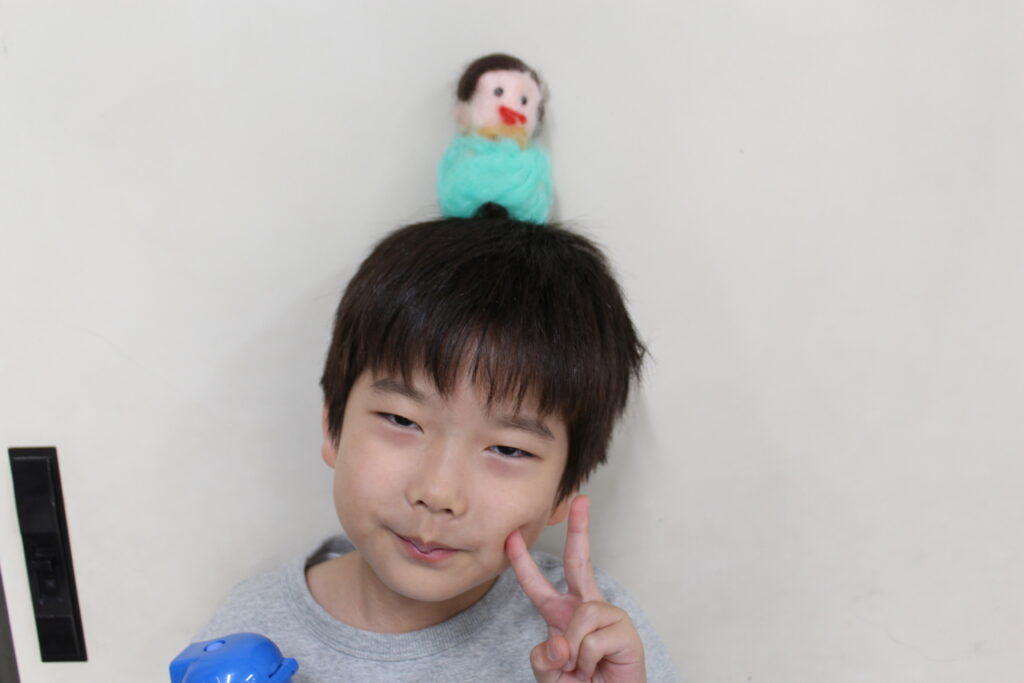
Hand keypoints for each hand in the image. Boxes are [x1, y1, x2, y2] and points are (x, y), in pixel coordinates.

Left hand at [505, 495, 645, 681]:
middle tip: (581, 500)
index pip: (538, 585)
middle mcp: (586, 608)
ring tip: (584, 668)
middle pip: (579, 561)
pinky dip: (588, 659)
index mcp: (562, 615)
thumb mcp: (549, 673)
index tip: (511, 537)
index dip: (522, 562)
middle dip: (580, 529)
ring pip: (580, 618)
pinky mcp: (624, 629)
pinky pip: (592, 639)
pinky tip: (598, 666)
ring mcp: (608, 615)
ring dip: (575, 651)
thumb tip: (559, 640)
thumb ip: (543, 658)